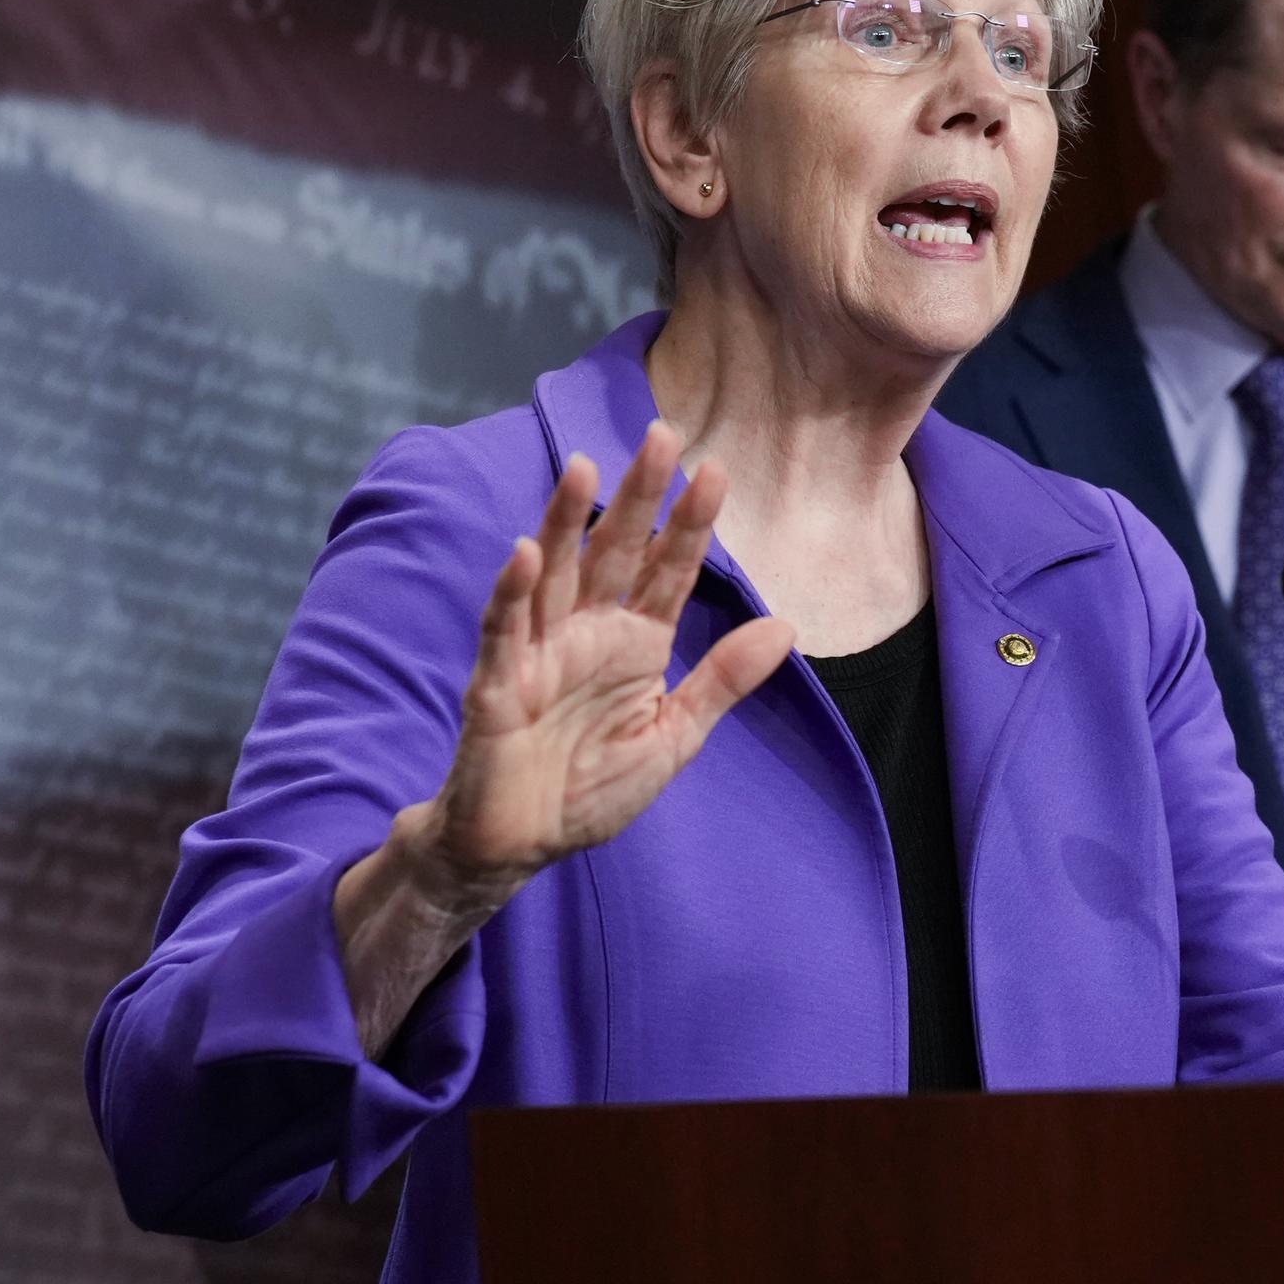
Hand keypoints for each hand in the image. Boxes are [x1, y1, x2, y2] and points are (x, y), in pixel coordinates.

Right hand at [409, 421, 795, 902]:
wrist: (521, 847)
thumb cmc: (589, 790)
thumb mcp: (672, 736)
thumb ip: (721, 680)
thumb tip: (786, 626)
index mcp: (634, 643)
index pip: (669, 571)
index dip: (690, 524)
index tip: (716, 470)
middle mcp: (587, 633)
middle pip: (615, 552)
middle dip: (637, 497)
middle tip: (662, 436)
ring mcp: (540, 652)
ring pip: (555, 572)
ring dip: (565, 521)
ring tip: (586, 468)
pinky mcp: (497, 684)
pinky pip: (504, 631)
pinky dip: (513, 593)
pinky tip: (525, 553)